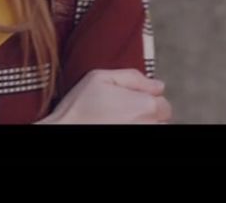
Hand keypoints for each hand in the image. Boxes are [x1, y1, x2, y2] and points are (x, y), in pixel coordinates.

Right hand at [37, 68, 171, 124]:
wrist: (64, 131)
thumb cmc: (78, 109)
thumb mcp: (99, 78)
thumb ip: (132, 76)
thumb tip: (155, 83)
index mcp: (145, 104)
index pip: (162, 102)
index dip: (144, 97)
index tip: (131, 99)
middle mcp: (149, 124)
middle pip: (161, 117)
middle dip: (146, 112)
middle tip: (122, 110)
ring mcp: (143, 137)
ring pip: (153, 128)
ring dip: (142, 123)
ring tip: (120, 121)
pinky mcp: (136, 148)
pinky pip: (144, 136)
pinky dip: (135, 130)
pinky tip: (119, 127)